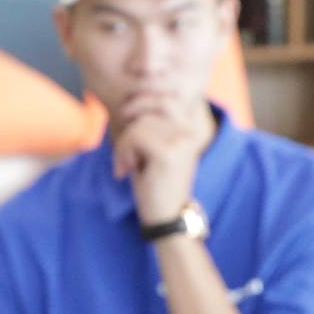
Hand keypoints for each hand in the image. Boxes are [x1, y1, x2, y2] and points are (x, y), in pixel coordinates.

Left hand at [112, 92, 209, 228]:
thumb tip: (131, 97)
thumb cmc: (155, 184)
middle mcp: (190, 131)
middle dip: (131, 118)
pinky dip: (122, 152)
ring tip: (126, 164)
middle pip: (153, 103)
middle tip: (124, 144)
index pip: (167, 95)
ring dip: (124, 143)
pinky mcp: (168, 153)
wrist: (166, 218)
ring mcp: (181, 141)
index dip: (144, 99)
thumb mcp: (154, 148)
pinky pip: (134, 136)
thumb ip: (150, 124)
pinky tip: (125, 170)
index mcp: (190, 127)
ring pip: (139, 122)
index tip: (127, 116)